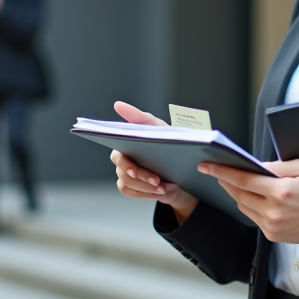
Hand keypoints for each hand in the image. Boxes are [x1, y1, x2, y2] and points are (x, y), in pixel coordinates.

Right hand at [111, 101, 197, 223]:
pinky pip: (129, 191)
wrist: (182, 170)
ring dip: (145, 186)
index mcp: (127, 142)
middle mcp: (123, 157)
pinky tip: (159, 191)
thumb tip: (118, 104)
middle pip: (121, 169)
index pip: (117, 150)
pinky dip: (145, 193)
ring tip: (163, 187)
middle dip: (140, 175)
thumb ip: (141, 118)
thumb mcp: (160, 129)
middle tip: (156, 180)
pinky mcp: (130, 186)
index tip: (134, 169)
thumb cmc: (169, 144)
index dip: (124, 161)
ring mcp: (125, 172)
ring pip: (126, 182)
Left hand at [203, 160, 298, 246]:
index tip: (208, 166)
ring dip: (238, 194)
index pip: (242, 179)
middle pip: (238, 194)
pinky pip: (253, 218)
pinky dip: (250, 206)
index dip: (222, 171)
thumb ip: (276, 166)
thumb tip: (256, 165)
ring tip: (238, 183)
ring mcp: (271, 226)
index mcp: (281, 192)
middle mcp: (273, 211)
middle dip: (226, 181)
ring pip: (243, 206)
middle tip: (219, 172)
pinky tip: (255, 198)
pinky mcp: (272, 235)